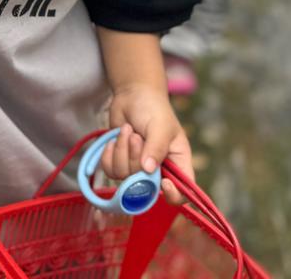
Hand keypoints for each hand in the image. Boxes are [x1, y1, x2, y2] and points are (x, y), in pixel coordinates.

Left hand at [103, 83, 193, 205]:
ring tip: (127, 131)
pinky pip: (110, 171)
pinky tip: (113, 139)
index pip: (182, 193)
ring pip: (124, 177)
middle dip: (135, 158)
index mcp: (178, 165)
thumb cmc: (153, 109)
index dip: (173, 195)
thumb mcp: (160, 126)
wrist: (132, 95)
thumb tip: (147, 170)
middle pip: (145, 186)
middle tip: (136, 136)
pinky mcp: (120, 162)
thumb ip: (156, 148)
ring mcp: (137, 169)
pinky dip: (108, 154)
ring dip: (121, 151)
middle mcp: (159, 172)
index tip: (162, 181)